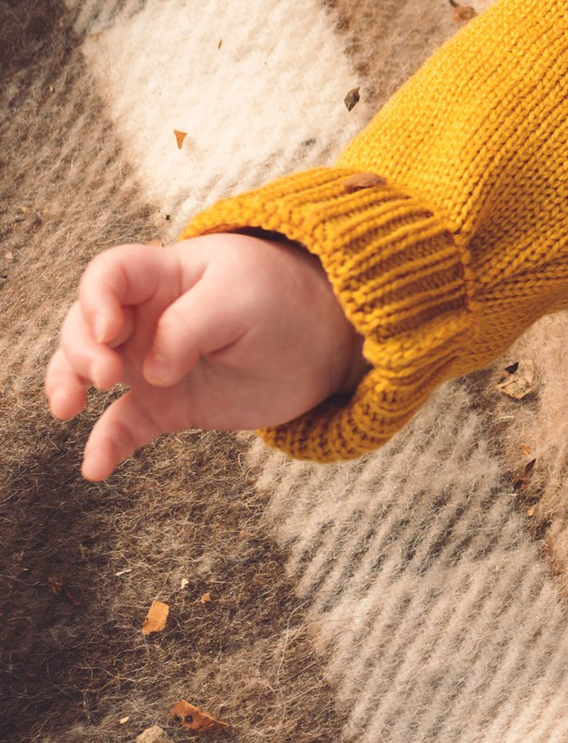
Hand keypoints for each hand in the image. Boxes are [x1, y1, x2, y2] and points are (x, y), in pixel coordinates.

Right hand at [45, 236, 361, 482]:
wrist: (324, 342)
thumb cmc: (282, 300)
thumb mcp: (243, 297)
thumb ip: (191, 325)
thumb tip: (152, 373)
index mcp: (165, 275)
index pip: (108, 274)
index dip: (95, 299)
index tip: (110, 330)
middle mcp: (147, 317)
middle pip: (85, 324)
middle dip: (81, 350)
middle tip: (108, 376)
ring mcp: (153, 362)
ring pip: (89, 371)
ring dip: (69, 385)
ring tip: (69, 410)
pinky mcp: (168, 405)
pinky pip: (123, 425)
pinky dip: (105, 446)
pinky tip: (94, 468)